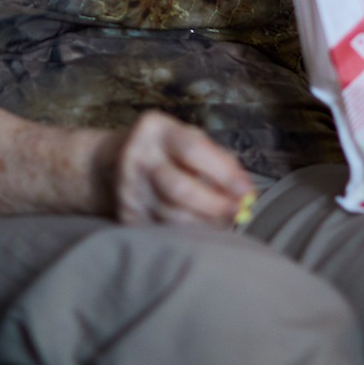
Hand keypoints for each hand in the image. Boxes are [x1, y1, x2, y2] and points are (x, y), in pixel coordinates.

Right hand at [112, 110, 252, 227]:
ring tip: (223, 222)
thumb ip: (219, 160)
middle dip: (214, 205)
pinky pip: (161, 230)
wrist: (116, 159)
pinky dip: (185, 234)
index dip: (223, 174)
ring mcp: (128, 188)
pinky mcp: (124, 214)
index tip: (247, 191)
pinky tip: (200, 229)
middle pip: (179, 189)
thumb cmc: (168, 148)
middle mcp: (138, 157)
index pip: (193, 151)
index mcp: (157, 129)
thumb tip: (246, 191)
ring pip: (170, 216)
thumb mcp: (190, 139)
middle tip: (238, 212)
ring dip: (203, 224)